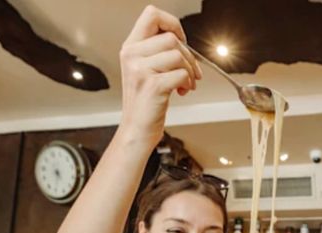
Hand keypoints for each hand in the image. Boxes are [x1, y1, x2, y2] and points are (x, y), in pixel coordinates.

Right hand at [117, 6, 201, 148]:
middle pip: (171, 37)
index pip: (152, 14)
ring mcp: (140, 70)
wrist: (136, 130)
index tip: (181, 41)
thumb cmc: (145, 102)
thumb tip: (183, 41)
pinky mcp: (152, 85)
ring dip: (189, 71)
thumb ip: (158, 51)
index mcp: (130, 47)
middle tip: (191, 72)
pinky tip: (182, 91)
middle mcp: (132, 55)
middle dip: (188, 55)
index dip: (172, 23)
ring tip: (186, 84)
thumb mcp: (145, 70)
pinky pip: (181, 74)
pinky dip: (188, 83)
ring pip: (178, 55)